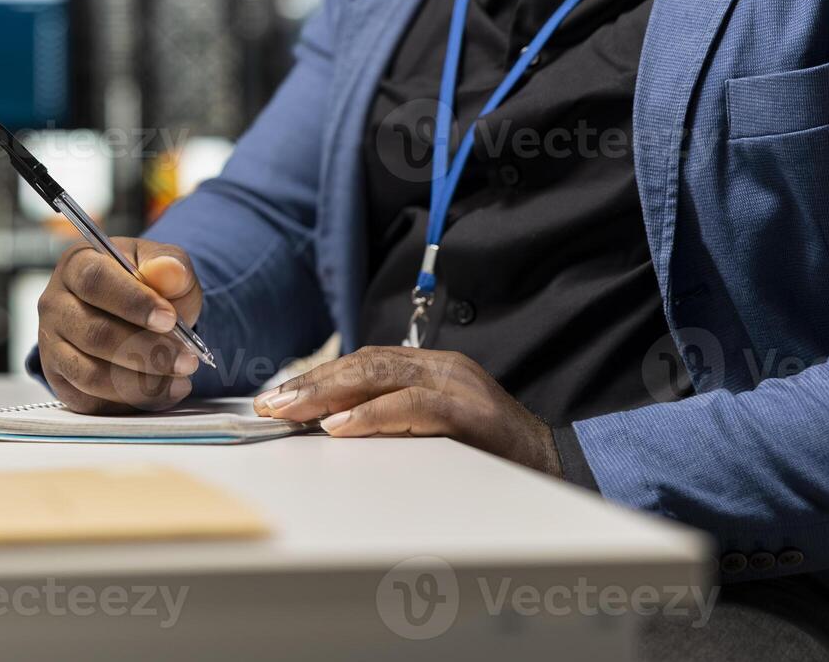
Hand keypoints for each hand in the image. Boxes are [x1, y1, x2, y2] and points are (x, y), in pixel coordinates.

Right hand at [37, 238, 202, 414]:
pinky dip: (133, 401)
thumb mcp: (162, 265)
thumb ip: (170, 264)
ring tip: (181, 379)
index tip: (170, 320)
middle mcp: (55, 304)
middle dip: (148, 351)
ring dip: (143, 383)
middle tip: (187, 360)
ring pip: (92, 374)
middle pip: (95, 334)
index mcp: (77, 264)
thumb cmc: (144, 285)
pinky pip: (93, 400)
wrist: (132, 314)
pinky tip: (164, 392)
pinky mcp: (61, 380)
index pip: (95, 281)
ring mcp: (52, 345)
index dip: (134, 302)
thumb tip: (170, 271)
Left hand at [253, 345, 562, 476]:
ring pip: (381, 376)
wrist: (557, 467)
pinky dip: (371, 417)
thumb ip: (394, 420)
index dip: (318, 377)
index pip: (364, 362)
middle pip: (365, 364)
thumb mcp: (435, 430)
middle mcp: (442, 367)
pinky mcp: (470, 412)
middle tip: (270, 403)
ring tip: (290, 410)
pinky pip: (412, 407)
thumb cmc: (491, 455)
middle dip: (312, 383)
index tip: (278, 397)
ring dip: (328, 393)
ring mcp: (458, 385)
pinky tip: (338, 428)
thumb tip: (332, 428)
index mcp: (431, 367)